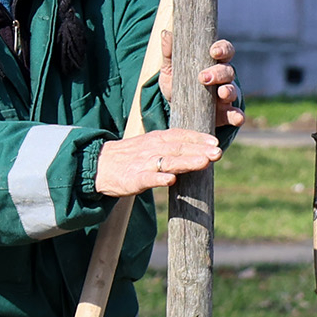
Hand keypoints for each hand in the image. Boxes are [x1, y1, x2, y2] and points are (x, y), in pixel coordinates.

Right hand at [94, 128, 225, 197]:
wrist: (99, 165)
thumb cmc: (131, 157)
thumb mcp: (152, 145)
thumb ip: (173, 147)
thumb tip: (202, 151)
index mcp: (157, 139)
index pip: (180, 135)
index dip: (198, 138)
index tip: (216, 142)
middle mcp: (152, 148)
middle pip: (179, 148)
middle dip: (199, 150)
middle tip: (218, 152)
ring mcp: (143, 164)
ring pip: (168, 162)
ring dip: (187, 162)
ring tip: (204, 162)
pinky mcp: (133, 179)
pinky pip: (148, 179)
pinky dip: (159, 179)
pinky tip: (171, 181)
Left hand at [153, 27, 244, 132]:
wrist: (174, 110)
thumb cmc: (177, 84)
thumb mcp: (170, 68)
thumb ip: (169, 52)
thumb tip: (166, 33)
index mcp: (212, 62)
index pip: (224, 50)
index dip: (222, 49)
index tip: (213, 52)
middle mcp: (222, 77)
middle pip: (228, 70)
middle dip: (218, 73)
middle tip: (203, 78)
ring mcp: (225, 95)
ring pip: (233, 90)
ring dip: (229, 91)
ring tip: (221, 94)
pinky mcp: (225, 113)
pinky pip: (236, 114)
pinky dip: (238, 116)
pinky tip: (237, 118)